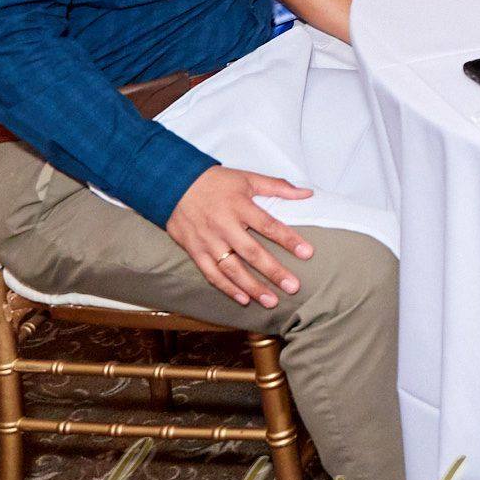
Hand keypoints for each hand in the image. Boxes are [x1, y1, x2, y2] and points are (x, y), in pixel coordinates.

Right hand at [165, 166, 314, 307]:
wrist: (172, 184)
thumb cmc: (215, 182)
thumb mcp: (247, 178)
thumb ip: (277, 187)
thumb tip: (307, 194)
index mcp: (240, 206)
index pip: (269, 226)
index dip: (289, 240)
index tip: (307, 253)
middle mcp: (224, 225)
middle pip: (252, 252)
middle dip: (273, 271)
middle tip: (293, 287)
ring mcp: (208, 241)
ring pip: (232, 268)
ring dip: (252, 286)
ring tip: (271, 301)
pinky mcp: (194, 250)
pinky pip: (211, 273)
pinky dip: (226, 288)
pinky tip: (243, 299)